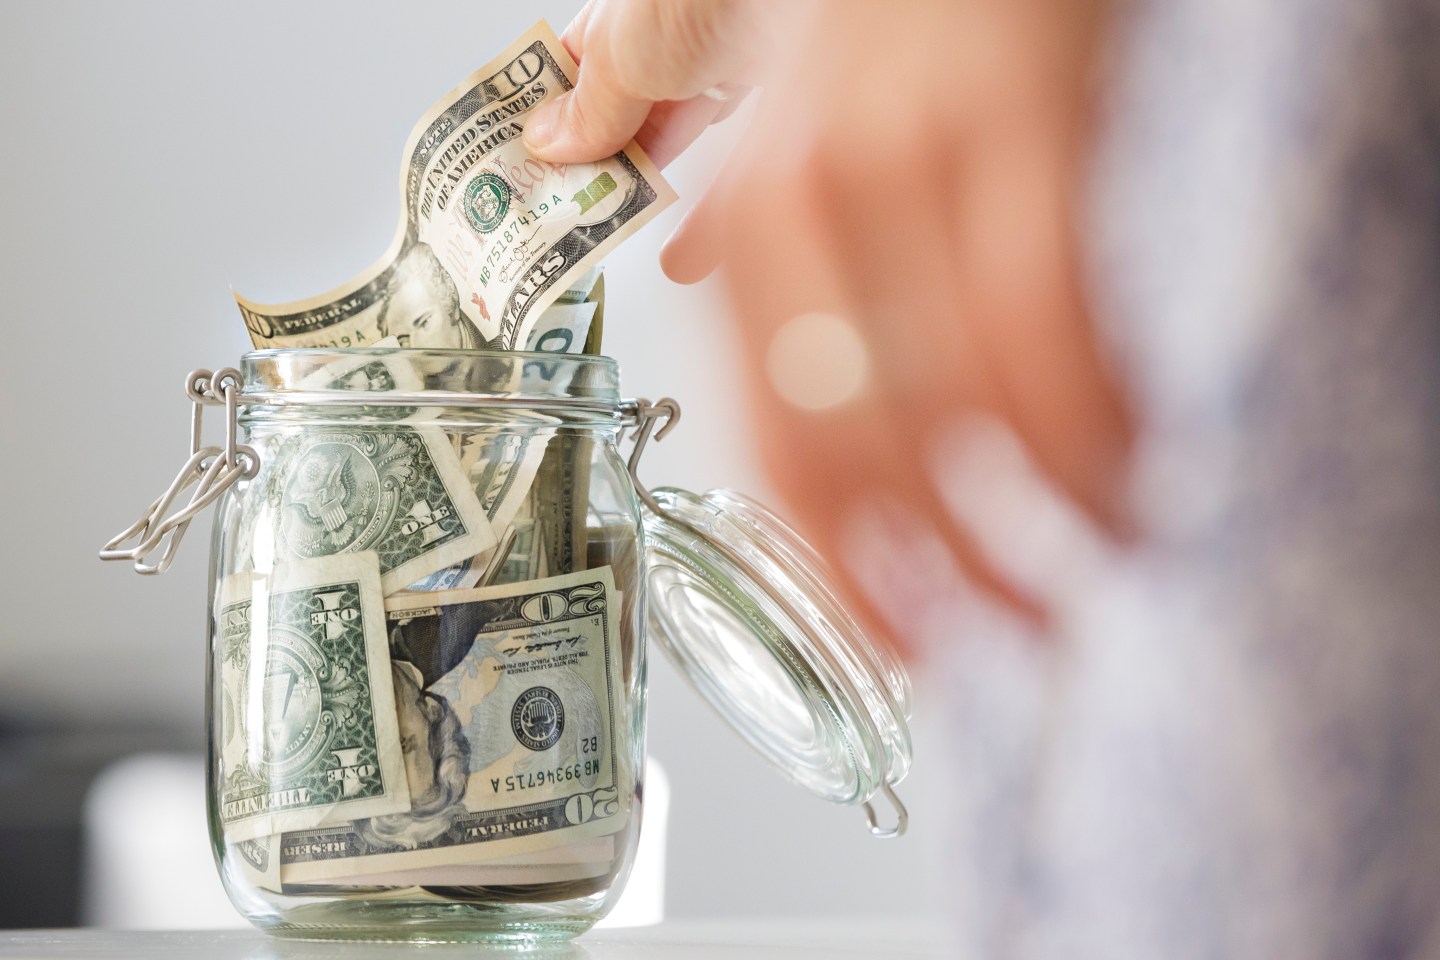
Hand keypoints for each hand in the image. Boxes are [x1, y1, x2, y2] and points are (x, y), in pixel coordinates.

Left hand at [526, 0, 1133, 656]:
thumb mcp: (771, 68)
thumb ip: (705, 149)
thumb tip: (624, 205)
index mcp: (754, 204)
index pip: (775, 428)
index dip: (836, 560)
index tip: (890, 640)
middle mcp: (810, 190)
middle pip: (858, 442)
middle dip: (936, 579)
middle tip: (993, 647)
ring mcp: (916, 156)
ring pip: (964, 405)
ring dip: (1036, 528)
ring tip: (1080, 583)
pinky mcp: (1028, 122)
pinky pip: (1053, 323)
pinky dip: (1096, 428)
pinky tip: (1130, 481)